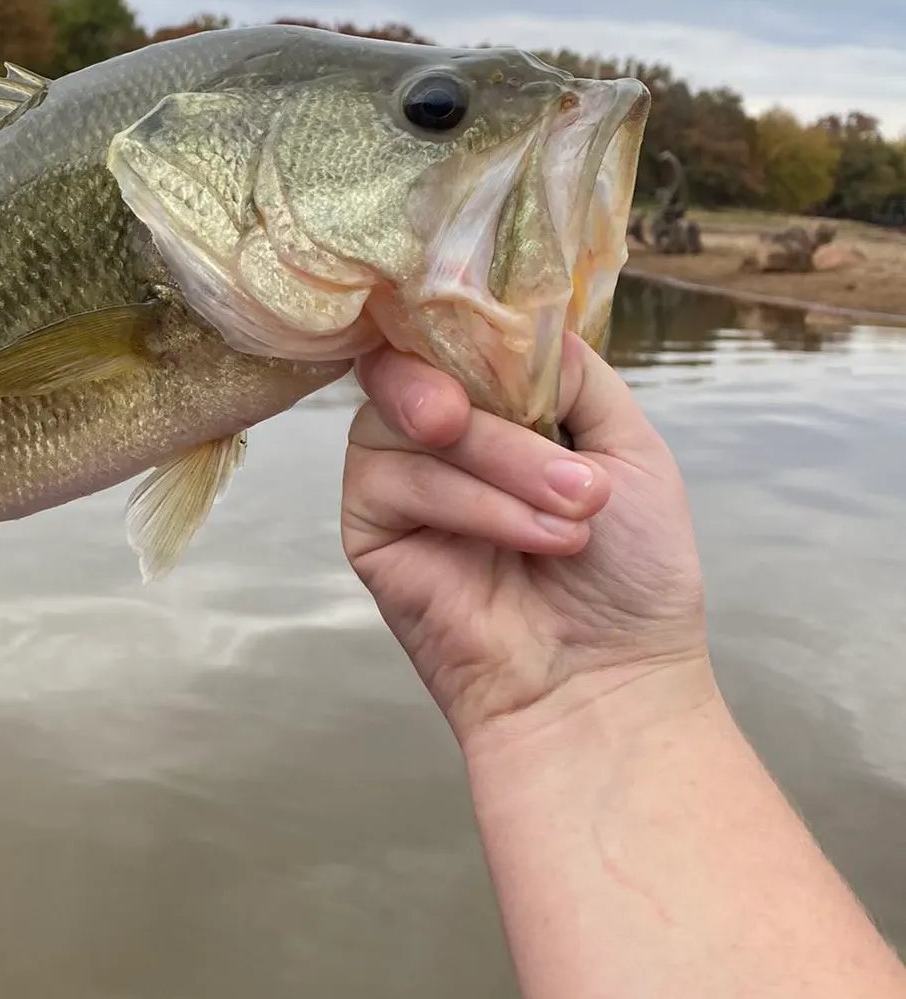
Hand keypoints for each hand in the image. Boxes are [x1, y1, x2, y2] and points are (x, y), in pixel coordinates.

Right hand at [341, 331, 711, 750]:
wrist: (608, 682)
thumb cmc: (631, 573)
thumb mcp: (630, 449)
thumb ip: (574, 373)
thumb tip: (519, 316)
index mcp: (495, 404)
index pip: (454, 331)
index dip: (465, 320)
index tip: (503, 337)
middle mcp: (438, 431)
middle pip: (424, 364)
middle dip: (492, 407)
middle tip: (553, 448)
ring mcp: (397, 476)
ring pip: (410, 419)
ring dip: (502, 464)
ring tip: (571, 518)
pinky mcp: (367, 527)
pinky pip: (392, 478)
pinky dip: (468, 502)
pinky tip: (527, 541)